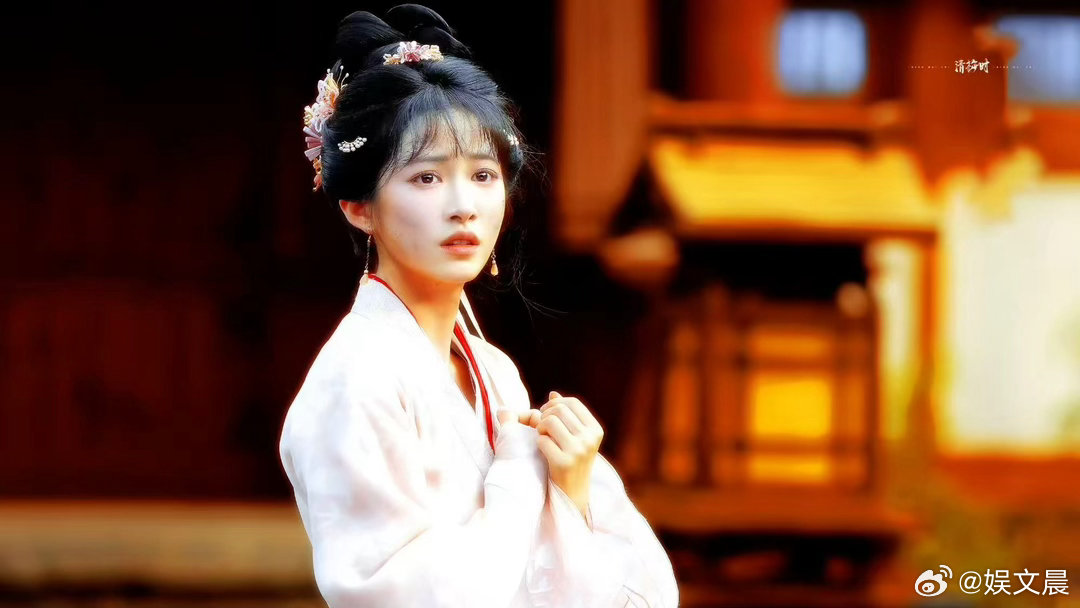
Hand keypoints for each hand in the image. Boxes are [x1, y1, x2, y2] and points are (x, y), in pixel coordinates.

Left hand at [533, 391, 603, 518]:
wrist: (573, 495)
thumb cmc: (571, 461)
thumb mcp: (574, 437)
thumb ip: (565, 416)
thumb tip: (553, 394)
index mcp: (595, 430)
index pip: (572, 403)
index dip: (555, 404)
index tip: (546, 414)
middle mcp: (590, 439)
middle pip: (559, 410)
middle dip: (545, 415)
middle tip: (541, 428)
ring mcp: (578, 451)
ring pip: (549, 422)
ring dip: (540, 428)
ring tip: (542, 438)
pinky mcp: (564, 463)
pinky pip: (542, 440)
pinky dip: (539, 443)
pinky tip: (543, 452)